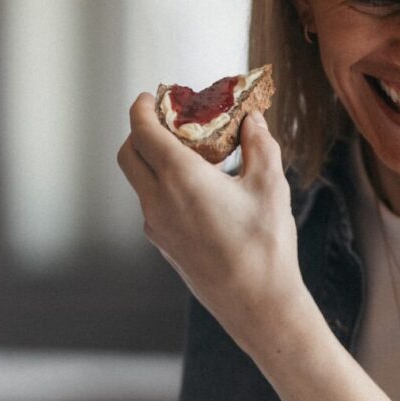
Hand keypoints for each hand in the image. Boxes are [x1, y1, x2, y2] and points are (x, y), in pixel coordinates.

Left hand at [116, 98, 306, 357]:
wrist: (257, 303)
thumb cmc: (265, 245)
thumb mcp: (270, 185)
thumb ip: (259, 145)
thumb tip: (252, 121)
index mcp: (181, 179)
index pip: (143, 131)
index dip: (144, 108)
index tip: (154, 96)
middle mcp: (158, 201)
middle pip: (129, 154)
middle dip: (141, 132)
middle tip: (167, 122)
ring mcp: (157, 226)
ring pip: (140, 181)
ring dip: (153, 161)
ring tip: (190, 156)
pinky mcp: (164, 245)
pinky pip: (153, 204)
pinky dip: (163, 186)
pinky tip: (198, 190)